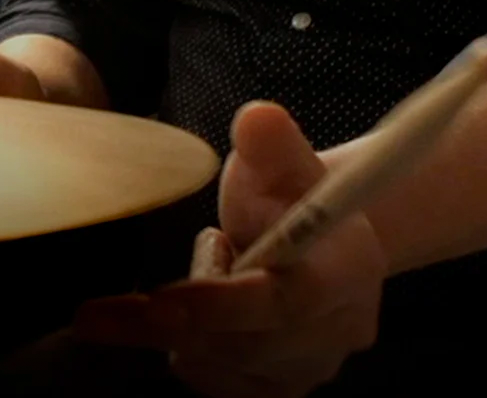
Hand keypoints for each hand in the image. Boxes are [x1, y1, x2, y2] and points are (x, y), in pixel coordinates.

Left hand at [74, 101, 385, 397]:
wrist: (317, 238)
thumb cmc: (291, 191)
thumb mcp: (281, 156)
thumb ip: (269, 140)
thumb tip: (258, 117)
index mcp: (347, 268)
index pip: (284, 301)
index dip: (219, 303)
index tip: (156, 300)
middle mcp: (337, 332)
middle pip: (243, 345)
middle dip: (176, 314)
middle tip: (138, 281)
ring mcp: (309, 369)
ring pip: (219, 368)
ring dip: (185, 321)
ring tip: (208, 262)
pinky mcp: (279, 390)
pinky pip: (213, 383)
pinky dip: (187, 345)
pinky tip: (196, 304)